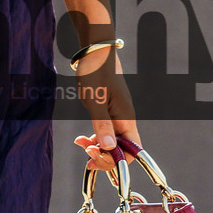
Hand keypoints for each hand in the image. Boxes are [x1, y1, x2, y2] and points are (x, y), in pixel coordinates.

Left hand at [69, 39, 139, 170]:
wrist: (96, 50)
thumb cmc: (96, 71)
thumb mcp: (95, 100)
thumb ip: (102, 125)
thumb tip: (109, 149)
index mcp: (126, 119)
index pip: (132, 152)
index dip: (116, 161)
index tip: (95, 159)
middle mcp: (125, 120)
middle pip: (122, 150)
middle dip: (104, 156)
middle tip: (84, 153)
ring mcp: (118, 116)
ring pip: (112, 142)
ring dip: (97, 148)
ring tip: (80, 144)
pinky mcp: (109, 112)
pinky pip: (106, 132)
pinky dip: (95, 138)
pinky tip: (82, 138)